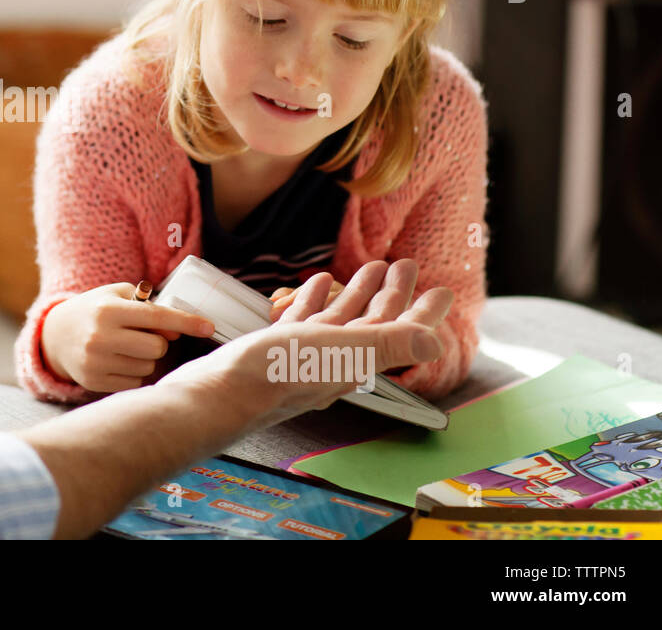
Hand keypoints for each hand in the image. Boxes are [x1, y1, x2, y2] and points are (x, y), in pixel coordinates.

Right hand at [40, 282, 216, 392]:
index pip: (156, 317)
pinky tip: (115, 360)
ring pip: (148, 366)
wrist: (54, 336)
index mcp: (108, 310)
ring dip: (144, 357)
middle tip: (141, 334)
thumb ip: (149, 307)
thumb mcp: (116, 295)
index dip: (186, 322)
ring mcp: (96, 362)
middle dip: (157, 342)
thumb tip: (176, 331)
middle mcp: (100, 337)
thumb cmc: (95, 311)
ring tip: (123, 347)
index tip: (209, 326)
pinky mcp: (94, 382)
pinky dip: (133, 371)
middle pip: (157, 347)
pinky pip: (135, 381)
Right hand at [158, 259, 450, 435]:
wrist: (218, 395)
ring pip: (341, 320)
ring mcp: (306, 356)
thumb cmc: (277, 374)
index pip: (403, 333)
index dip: (425, 312)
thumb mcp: (341, 351)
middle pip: (375, 324)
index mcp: (358, 360)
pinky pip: (305, 321)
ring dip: (358, 293)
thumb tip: (437, 342)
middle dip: (394, 295)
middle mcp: (336, 360)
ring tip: (369, 268)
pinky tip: (314, 284)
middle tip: (406, 266)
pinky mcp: (277, 350)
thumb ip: (390, 343)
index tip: (443, 289)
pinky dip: (316, 300)